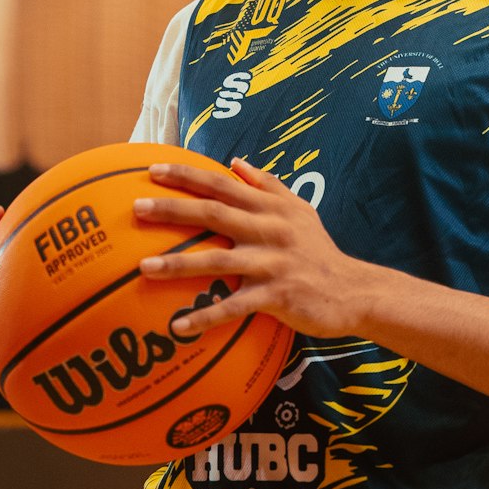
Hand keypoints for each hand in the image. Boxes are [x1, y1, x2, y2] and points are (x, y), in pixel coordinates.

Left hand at [134, 157, 370, 338]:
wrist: (352, 290)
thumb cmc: (319, 249)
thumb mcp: (300, 209)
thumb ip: (268, 184)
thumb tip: (236, 161)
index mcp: (270, 207)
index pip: (222, 184)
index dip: (188, 176)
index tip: (154, 170)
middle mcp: (269, 229)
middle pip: (213, 214)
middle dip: (172, 209)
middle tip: (136, 207)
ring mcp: (272, 263)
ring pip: (217, 260)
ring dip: (178, 265)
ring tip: (143, 268)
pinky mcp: (276, 296)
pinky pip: (234, 307)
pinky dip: (206, 317)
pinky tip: (178, 327)